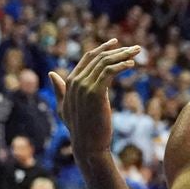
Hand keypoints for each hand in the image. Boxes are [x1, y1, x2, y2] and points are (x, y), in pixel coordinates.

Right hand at [49, 39, 140, 159]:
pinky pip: (109, 72)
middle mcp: (76, 81)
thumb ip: (60, 89)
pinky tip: (132, 64)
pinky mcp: (96, 93)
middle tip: (136, 48)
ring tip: (138, 53)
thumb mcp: (65, 107)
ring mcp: (84, 86)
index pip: (87, 58)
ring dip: (123, 55)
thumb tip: (51, 74)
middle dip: (118, 50)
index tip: (117, 43)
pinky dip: (121, 65)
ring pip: (105, 63)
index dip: (102, 48)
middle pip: (98, 57)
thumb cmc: (79, 128)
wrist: (88, 144)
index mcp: (70, 82)